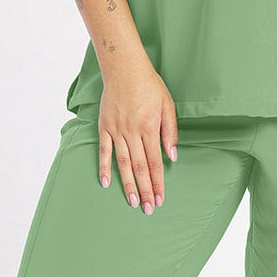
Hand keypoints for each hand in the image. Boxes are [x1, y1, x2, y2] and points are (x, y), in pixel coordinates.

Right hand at [98, 55, 178, 214]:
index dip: (158, 182)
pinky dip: (104, 167)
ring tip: (132, 201)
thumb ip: (170, 131)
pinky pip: (104, 150)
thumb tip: (173, 156)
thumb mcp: (167, 104)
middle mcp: (132, 132)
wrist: (125, 68)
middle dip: (145, 190)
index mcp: (149, 127)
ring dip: (127, 184)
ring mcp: (116, 130)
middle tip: (147, 209)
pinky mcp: (104, 127)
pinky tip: (105, 182)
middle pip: (139, 167)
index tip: (160, 198)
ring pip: (122, 163)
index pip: (155, 162)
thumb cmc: (149, 85)